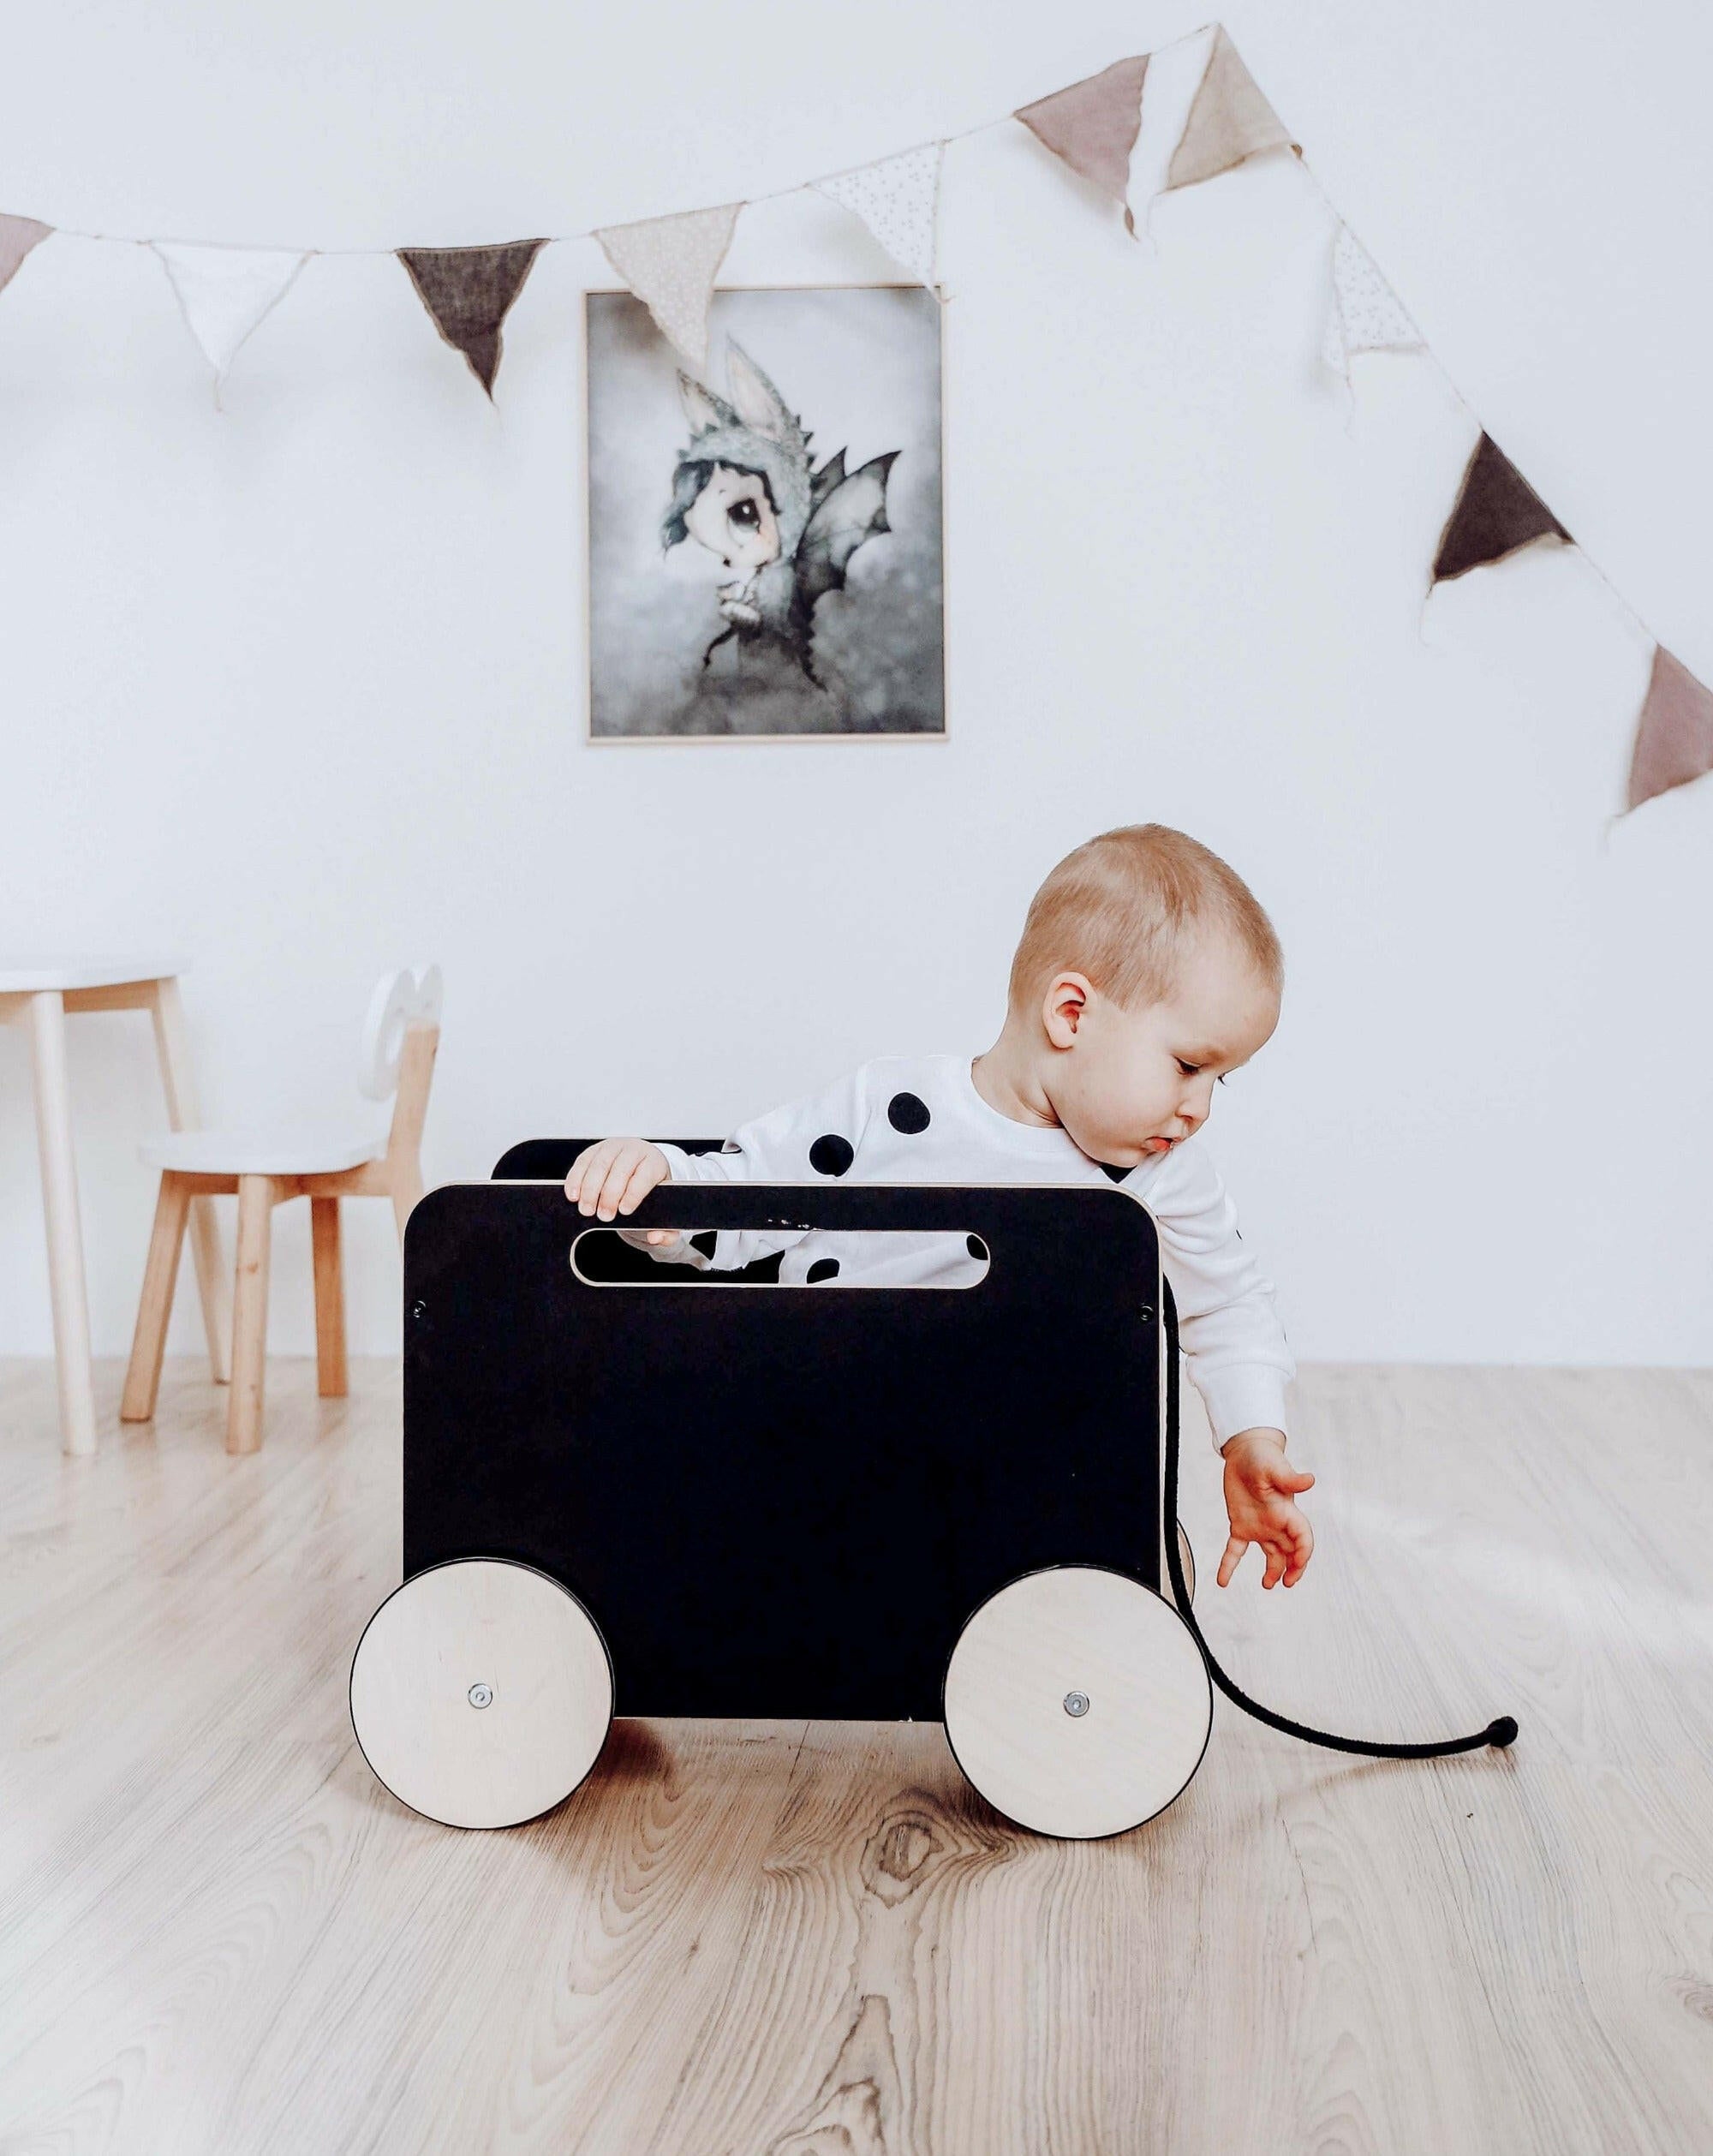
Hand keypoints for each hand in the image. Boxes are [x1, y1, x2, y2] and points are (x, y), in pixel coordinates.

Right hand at [564, 1139, 676, 1238]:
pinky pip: (583, 1162)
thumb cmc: (651, 1190)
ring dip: (589, 1189)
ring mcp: (613, 1147)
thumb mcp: (663, 1209)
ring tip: (586, 1210)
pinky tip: (573, 1195)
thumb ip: (667, 1230)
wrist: (640, 1167)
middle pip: (620, 1169)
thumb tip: (655, 1237)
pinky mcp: (594, 1150)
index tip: (624, 1211)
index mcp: (654, 1162)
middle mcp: (634, 1150)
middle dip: (609, 1194)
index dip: (633, 1193)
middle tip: (604, 1216)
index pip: (644, 1176)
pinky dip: (575, 1179)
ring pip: (599, 1164)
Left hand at [1216, 1429, 1314, 1588]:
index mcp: (1287, 1512)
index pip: (1302, 1538)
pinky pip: (1236, 1550)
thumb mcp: (1275, 1468)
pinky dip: (1229, 1565)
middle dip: (1293, 1569)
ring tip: (1268, 1585)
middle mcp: (1277, 1523)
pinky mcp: (1240, 1525)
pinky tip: (1222, 1581)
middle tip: (1287, 1582)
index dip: (1303, 1552)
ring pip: (1271, 1555)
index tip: (1297, 1564)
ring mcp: (1259, 1526)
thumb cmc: (1263, 1457)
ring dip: (1272, 1571)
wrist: (1245, 1453)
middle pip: (1290, 1552)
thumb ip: (1290, 1478)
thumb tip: (1309, 1480)